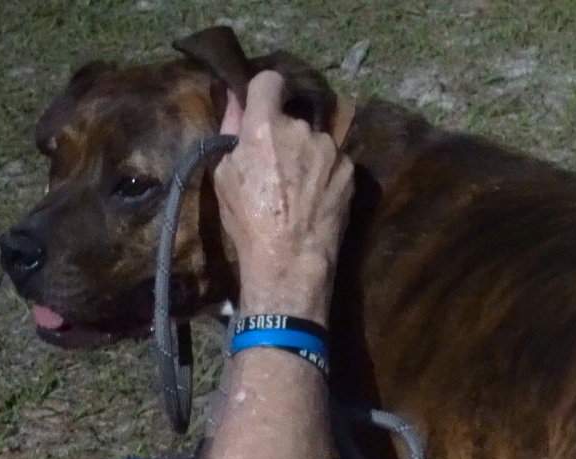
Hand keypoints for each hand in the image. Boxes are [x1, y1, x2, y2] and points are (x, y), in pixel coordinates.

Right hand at [213, 71, 353, 325]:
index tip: (263, 105)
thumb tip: (236, 103)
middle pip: (293, 118)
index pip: (270, 81)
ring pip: (315, 141)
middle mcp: (303, 130)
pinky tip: (315, 198)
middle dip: (284, 134)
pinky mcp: (351, 170)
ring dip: (306, 155)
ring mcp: (331, 150)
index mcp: (267, 127)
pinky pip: (333, 162)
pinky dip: (324, 174)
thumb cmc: (248, 222)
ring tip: (297, 189)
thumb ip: (232, 133)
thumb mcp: (225, 177)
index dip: (265, 91)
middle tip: (276, 166)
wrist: (291, 260)